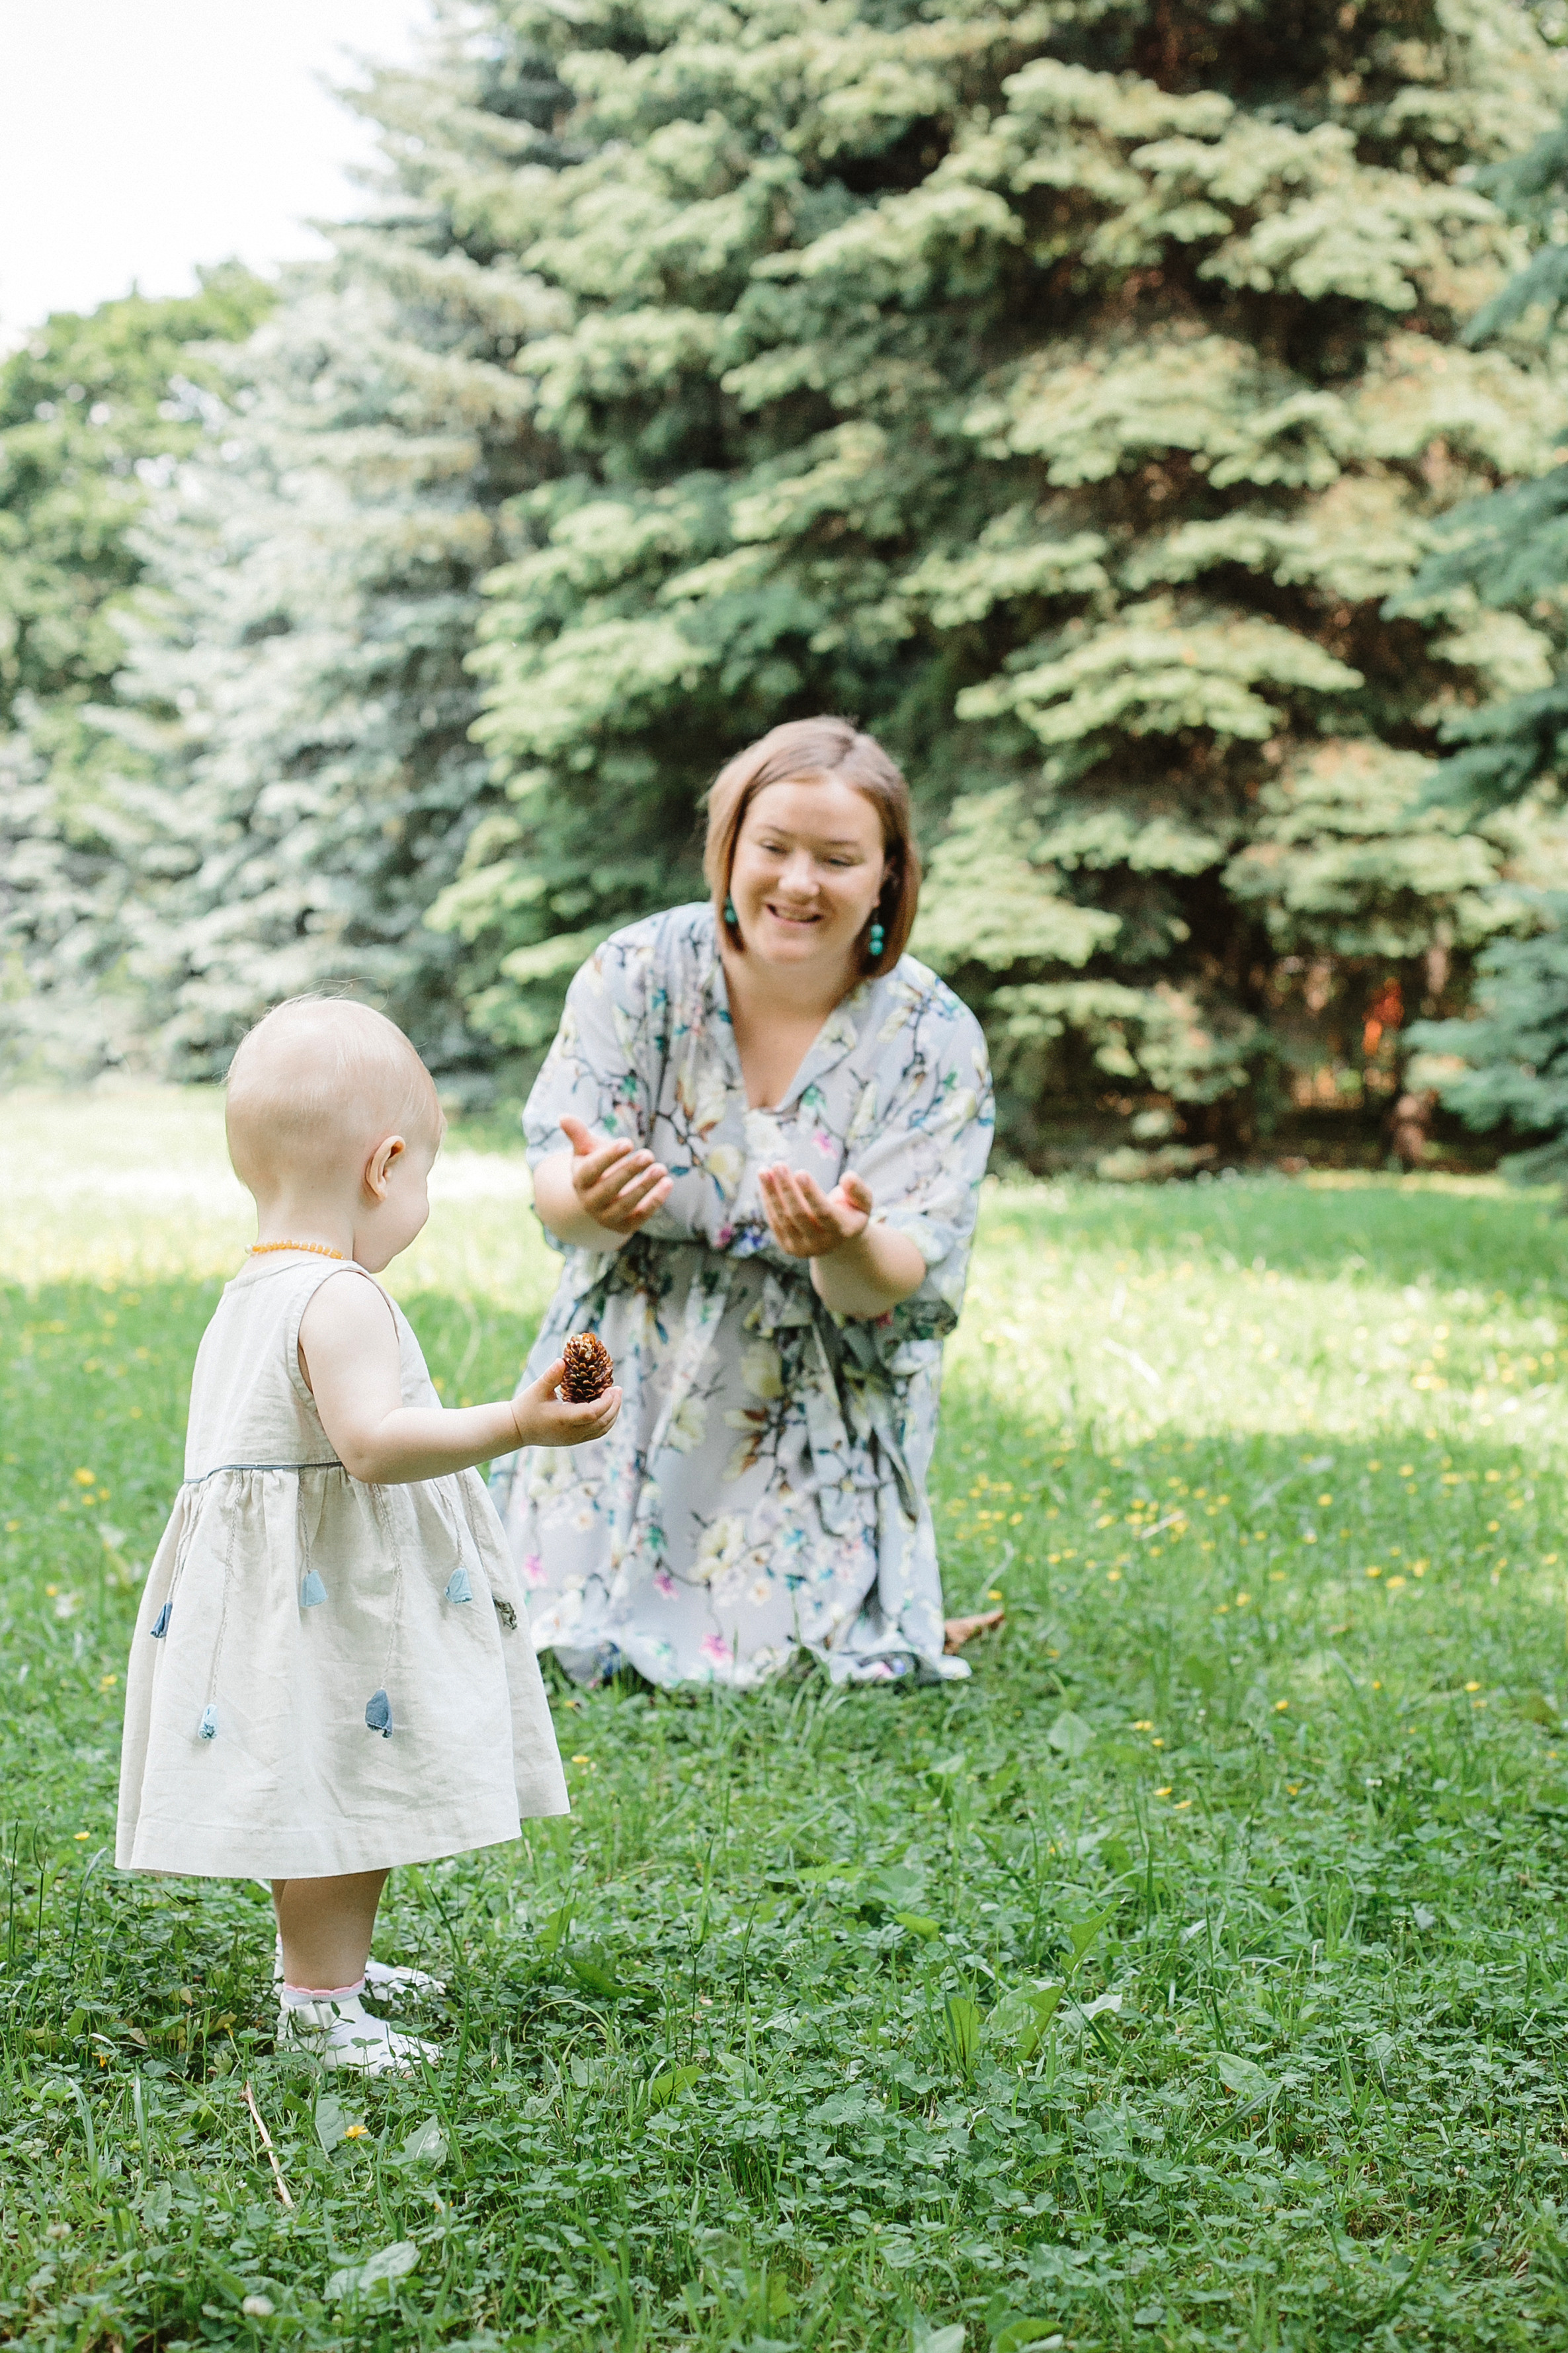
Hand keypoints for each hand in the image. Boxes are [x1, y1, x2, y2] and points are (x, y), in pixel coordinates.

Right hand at [510, 1359, 621, 1449]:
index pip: (592, 1414)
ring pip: (602, 1430)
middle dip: (614, 1406)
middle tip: (619, 1389)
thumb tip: (562, 1360)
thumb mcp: (537, 1389)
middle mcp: (571, 1432)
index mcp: (563, 1419)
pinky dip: (606, 1421)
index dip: (606, 1402)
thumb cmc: (526, 1407)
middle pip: (602, 1422)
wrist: (517, 1430)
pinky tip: (608, 1409)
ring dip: (613, 1414)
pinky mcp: (574, 1440)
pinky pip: (597, 1433)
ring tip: (616, 1397)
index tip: (612, 1388)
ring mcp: (574, 1438)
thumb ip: (550, 1376)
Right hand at [561, 1112, 671, 1234]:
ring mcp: (607, 1217)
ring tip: (661, 1168)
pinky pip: (641, 1216)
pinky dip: (655, 1200)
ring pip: (626, 1204)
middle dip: (629, 1171)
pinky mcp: (625, 1227)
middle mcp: (590, 1202)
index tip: (628, 1142)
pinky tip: (668, 1182)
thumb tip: (563, 1116)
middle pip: (609, 1188)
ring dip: (645, 1186)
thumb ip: (578, 1134)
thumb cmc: (596, 1165)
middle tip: (648, 1154)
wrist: (600, 1199)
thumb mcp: (586, 1150)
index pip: (592, 1169)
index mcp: (580, 1181)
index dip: (609, 1156)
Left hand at [758, 1163, 872, 1259]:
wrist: (837, 1239)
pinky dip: (767, 1201)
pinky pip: (774, 1222)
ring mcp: (802, 1248)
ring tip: (764, 1170)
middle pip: (799, 1215)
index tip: (800, 1172)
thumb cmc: (851, 1212)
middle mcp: (821, 1243)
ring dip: (771, 1193)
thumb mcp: (863, 1201)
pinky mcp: (787, 1246)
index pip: (824, 1212)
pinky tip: (764, 1182)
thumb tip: (847, 1177)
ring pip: (783, 1218)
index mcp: (842, 1231)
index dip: (811, 1193)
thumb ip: (858, 1189)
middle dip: (787, 1189)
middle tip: (779, 1164)